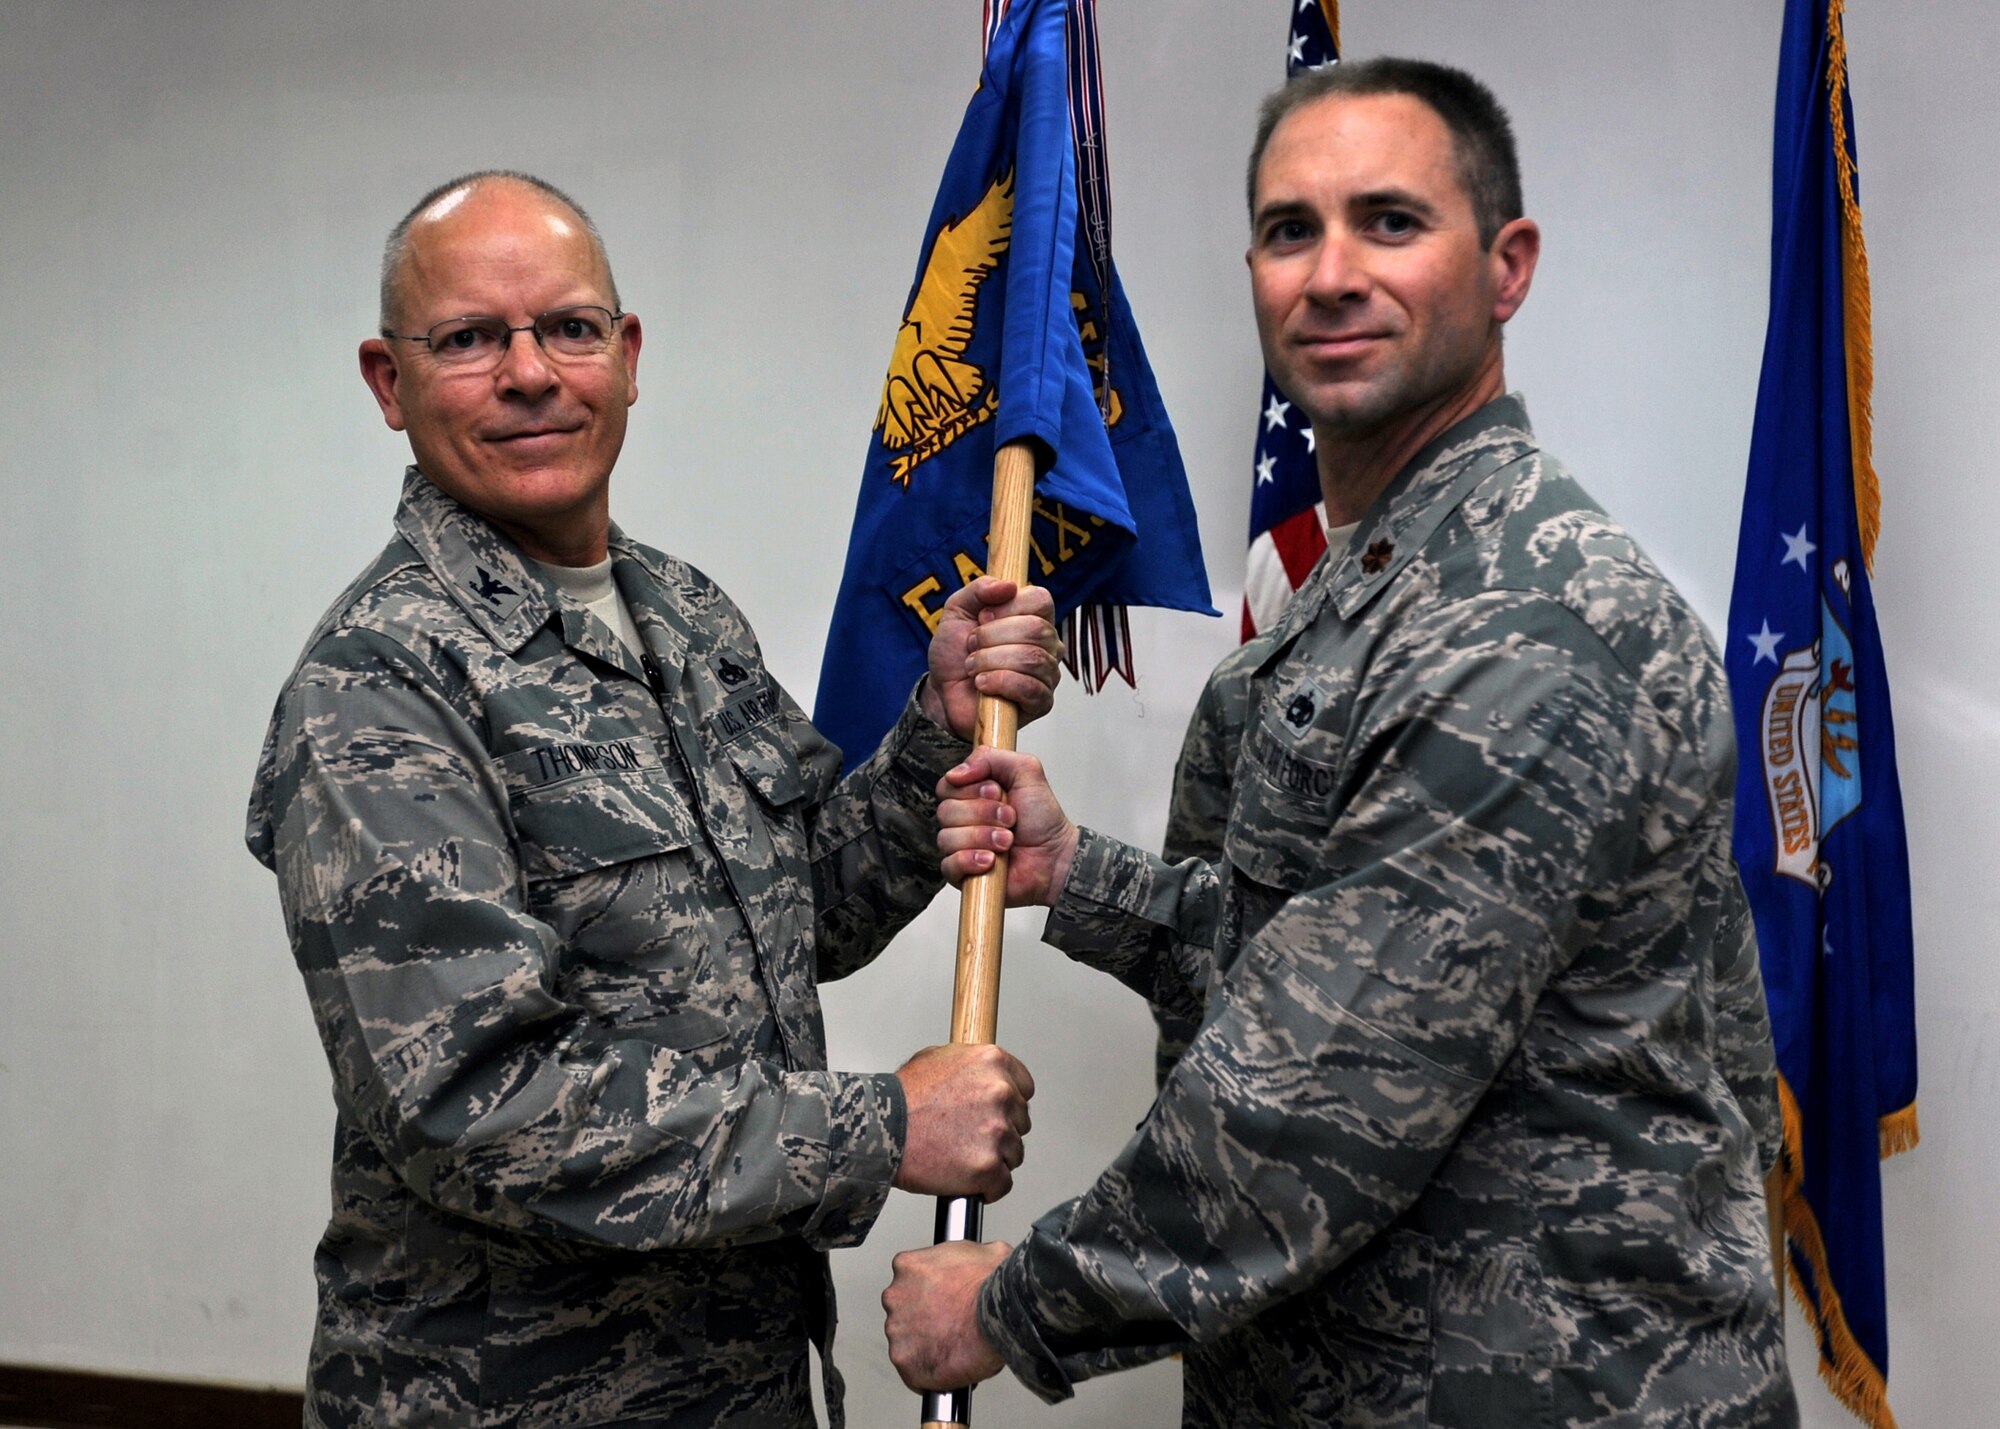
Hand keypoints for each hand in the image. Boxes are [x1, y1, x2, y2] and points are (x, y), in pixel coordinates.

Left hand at [883, 1239, 1010, 1391]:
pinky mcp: (904, 1360)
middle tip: (950, 1325)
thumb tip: (981, 1261)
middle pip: (903, 1310)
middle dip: (923, 1319)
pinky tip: (948, 1365)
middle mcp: (895, 1296)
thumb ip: (969, 1255)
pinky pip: (912, 1370)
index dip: (929, 1291)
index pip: (909, 1280)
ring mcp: (897, 1330)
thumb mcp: (986, 1251)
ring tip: (953, 1346)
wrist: (997, 1312)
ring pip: (906, 1341)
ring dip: (924, 1345)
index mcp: (907, 1266)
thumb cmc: (991, 1283)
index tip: (943, 1300)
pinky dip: (928, 1372)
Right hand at [894, 1043, 1035, 1200]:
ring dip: (994, 1158)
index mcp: (992, 1061)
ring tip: (962, 1156)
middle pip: (1020, 1121)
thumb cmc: (901, 1097)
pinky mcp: (988, 1166)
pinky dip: (987, 1187)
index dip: (1009, 1103)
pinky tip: (967, 1179)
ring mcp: (997, 1131)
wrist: (880, 1130)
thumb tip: (981, 1074)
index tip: (996, 1113)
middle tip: (969, 1136)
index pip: (1025, 1087)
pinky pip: (1002, 1183)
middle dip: (999, 1131)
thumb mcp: (936, 1058)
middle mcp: (1001, 1093)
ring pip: (1014, 1153)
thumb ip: (970, 1065)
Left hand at [920, 577, 1063, 739]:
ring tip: (973, 667)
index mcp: (1033, 617)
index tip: (982, 617)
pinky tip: (983, 684)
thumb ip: (979, 589)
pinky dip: (999, 682)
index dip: (1008, 607)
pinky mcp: (1041, 703)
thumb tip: (1008, 586)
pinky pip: (1031, 688)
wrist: (942, 691)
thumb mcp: (957, 610)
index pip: (1041, 600)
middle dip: (993, 636)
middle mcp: (1048, 644)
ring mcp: (1047, 674)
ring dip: (991, 660)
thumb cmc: (955, 652)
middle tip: (972, 645)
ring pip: (1032, 658)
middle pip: (1037, 629)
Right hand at [937, 749, 1078, 906]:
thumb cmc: (1042, 818)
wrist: (1056, 856)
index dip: (971, 789)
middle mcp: (963, 819)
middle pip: (946, 811)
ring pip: (947, 838)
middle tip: (1010, 819)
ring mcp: (960, 847)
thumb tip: (957, 772)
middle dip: (984, 813)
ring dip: (983, 837)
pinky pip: (949, 865)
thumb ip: (992, 757)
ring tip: (1008, 841)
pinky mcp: (962, 873)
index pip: (947, 786)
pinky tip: (991, 860)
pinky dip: (970, 860)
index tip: (997, 792)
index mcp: (971, 794)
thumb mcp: (1026, 772)